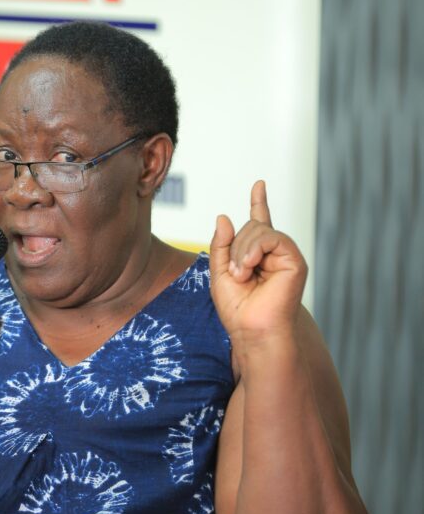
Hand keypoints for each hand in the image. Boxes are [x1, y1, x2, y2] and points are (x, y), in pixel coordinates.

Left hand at [209, 181, 306, 347]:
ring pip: (260, 230)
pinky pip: (272, 237)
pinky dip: (255, 249)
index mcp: (257, 255)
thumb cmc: (237, 308)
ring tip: (242, 275)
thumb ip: (221, 244)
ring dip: (243, 251)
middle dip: (235, 247)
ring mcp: (286, 256)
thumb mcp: (219, 272)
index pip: (259, 222)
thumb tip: (225, 216)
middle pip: (252, 226)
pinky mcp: (295, 261)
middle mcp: (274, 253)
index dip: (259, 202)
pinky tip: (249, 267)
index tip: (259, 184)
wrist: (251, 329)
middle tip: (236, 275)